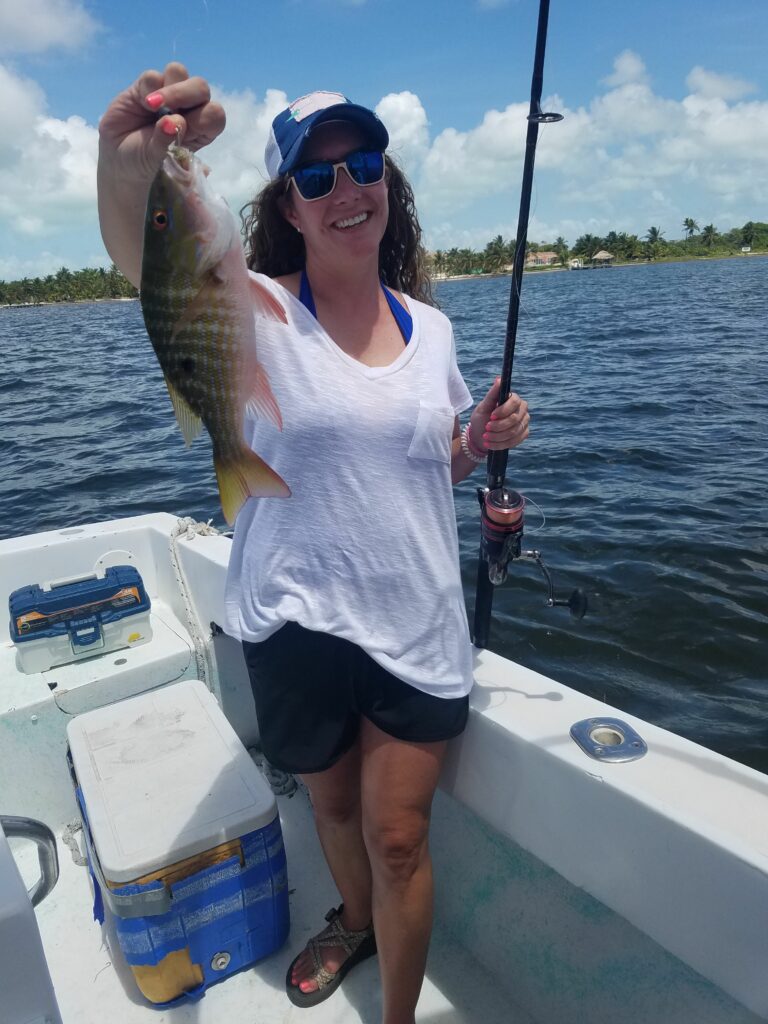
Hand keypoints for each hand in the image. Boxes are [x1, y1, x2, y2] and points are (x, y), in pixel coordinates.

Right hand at [98, 62, 225, 184]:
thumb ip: (165, 142)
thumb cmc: (144, 162)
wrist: (117, 158)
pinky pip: (152, 76)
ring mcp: (167, 94)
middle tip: (165, 113)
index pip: (215, 115)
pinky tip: (141, 105)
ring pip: (178, 71)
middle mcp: (188, 108)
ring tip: (152, 107)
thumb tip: (173, 121)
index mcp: (201, 130)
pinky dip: (147, 88)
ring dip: (168, 89)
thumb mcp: (155, 159)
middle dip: (184, 96)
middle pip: (200, 87)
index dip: (203, 118)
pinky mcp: (145, 86)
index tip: (184, 131)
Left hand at [469, 378, 529, 452]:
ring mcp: (524, 422)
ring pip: (514, 432)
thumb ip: (492, 394)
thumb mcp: (483, 407)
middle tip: (486, 429)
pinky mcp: (524, 434)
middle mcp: (522, 409)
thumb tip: (499, 379)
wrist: (480, 436)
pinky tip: (490, 444)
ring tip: (486, 438)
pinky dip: (501, 444)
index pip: (515, 402)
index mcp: (513, 399)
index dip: (503, 410)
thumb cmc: (482, 418)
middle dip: (499, 426)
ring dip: (498, 436)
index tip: (491, 417)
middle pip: (515, 419)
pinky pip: (515, 441)